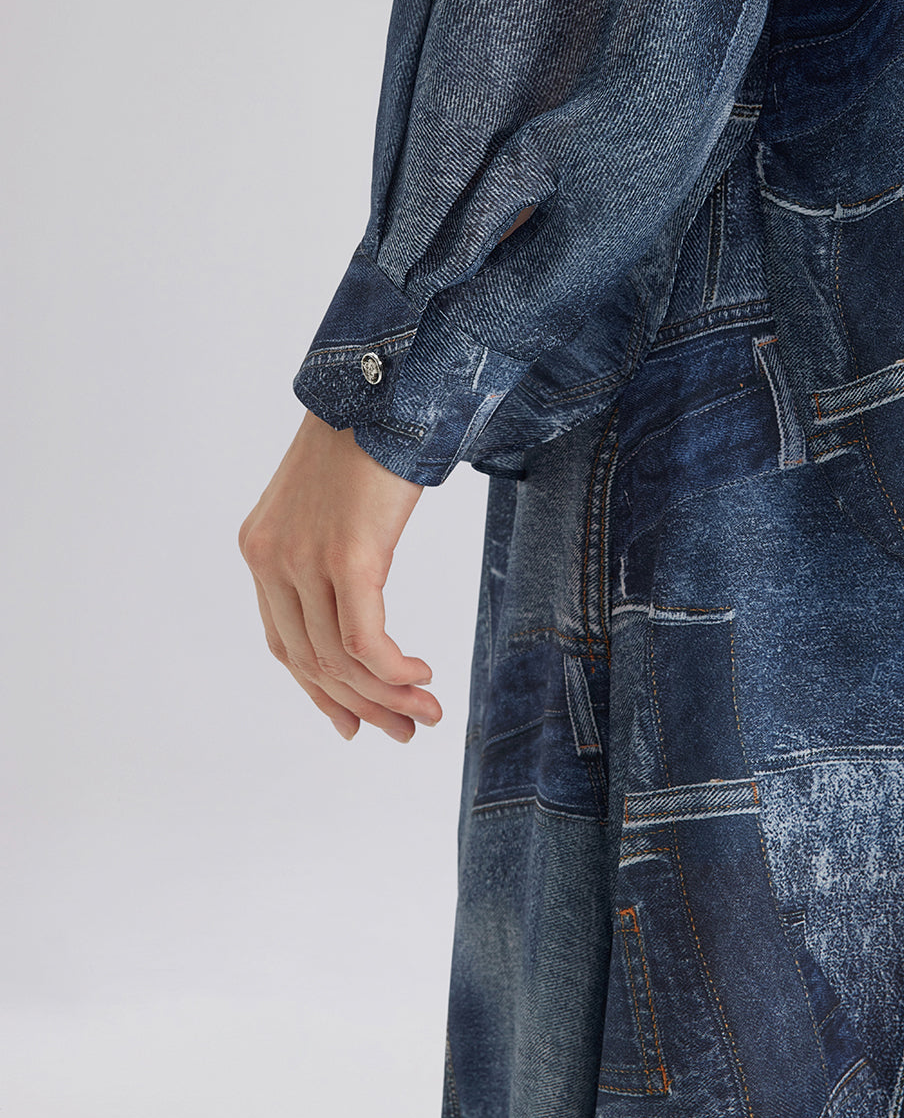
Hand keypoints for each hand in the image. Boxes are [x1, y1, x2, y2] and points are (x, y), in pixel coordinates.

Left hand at [238, 409, 439, 741]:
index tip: (357, 719)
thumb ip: (328, 551)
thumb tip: (357, 597)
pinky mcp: (348, 558)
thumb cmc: (369, 438)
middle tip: (405, 729)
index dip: (322, 691)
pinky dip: (394, 671)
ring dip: (389, 695)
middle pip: (313, 661)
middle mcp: (271, 560)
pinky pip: (366, 641)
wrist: (384, 388)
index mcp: (262, 550)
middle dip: (362, 703)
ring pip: (341, 659)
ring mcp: (305, 560)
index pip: (285, 644)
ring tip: (427, 711)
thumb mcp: (332, 503)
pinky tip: (420, 677)